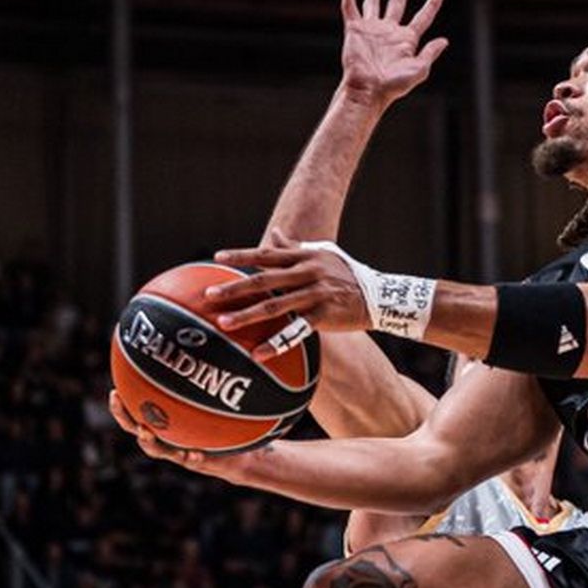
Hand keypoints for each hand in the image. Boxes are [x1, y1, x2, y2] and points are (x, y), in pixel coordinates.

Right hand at [108, 389, 234, 476]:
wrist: (242, 454)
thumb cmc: (224, 423)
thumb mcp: (216, 399)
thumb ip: (206, 381)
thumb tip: (201, 345)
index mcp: (166, 423)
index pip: (136, 413)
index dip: (122, 406)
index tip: (114, 392)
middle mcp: (168, 438)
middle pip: (138, 430)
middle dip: (126, 418)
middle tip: (119, 403)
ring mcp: (182, 452)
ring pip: (159, 450)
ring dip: (150, 442)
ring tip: (146, 432)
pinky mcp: (201, 463)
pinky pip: (194, 461)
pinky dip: (193, 457)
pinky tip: (194, 453)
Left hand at [207, 232, 371, 352]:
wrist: (379, 296)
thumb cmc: (347, 273)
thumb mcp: (323, 255)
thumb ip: (295, 246)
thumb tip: (274, 233)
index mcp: (306, 257)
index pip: (268, 254)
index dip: (243, 255)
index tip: (218, 257)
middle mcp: (308, 273)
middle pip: (265, 280)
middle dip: (234, 288)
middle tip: (209, 295)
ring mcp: (315, 295)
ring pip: (275, 306)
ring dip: (247, 315)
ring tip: (223, 323)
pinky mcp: (324, 316)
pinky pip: (295, 331)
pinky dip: (276, 343)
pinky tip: (258, 354)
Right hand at [338, 0, 447, 105]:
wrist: (369, 89)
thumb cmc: (394, 84)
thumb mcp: (419, 69)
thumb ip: (430, 53)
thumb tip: (444, 41)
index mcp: (407, 40)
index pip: (422, 18)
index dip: (431, 6)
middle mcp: (389, 32)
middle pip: (397, 4)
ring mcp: (371, 29)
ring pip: (373, 3)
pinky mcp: (355, 29)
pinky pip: (350, 7)